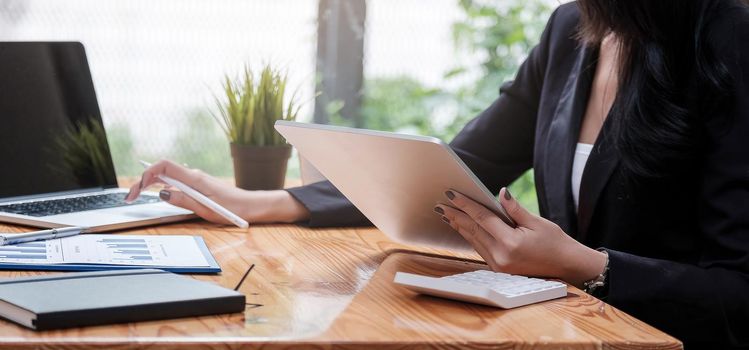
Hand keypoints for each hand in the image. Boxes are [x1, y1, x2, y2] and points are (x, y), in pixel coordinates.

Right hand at [124, 159, 309, 224]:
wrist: (250, 206)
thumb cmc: (232, 208)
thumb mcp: (206, 208)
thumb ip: (183, 200)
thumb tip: (162, 193)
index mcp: (194, 178)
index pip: (164, 166)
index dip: (147, 173)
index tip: (138, 189)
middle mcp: (193, 175)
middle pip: (162, 171)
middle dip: (143, 181)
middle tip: (131, 197)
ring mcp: (195, 180)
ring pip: (167, 177)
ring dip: (150, 184)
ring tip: (136, 195)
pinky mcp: (197, 186)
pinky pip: (175, 183)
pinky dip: (162, 186)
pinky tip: (155, 193)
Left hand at [434, 188, 606, 286]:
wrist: (567, 267)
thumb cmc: (555, 242)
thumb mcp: (537, 222)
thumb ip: (514, 208)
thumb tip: (500, 193)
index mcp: (510, 243)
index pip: (482, 218)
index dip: (465, 205)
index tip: (451, 194)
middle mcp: (501, 256)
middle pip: (473, 230)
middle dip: (456, 215)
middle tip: (441, 204)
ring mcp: (498, 265)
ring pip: (474, 240)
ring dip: (459, 226)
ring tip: (447, 214)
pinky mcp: (499, 270)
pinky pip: (480, 249)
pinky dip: (470, 237)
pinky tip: (462, 228)